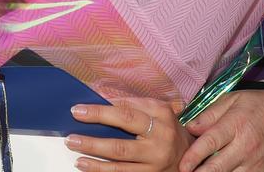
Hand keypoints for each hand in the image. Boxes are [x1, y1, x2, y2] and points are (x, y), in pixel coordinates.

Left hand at [67, 97, 189, 170]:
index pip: (124, 113)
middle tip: (72, 138)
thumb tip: (99, 97)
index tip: (78, 111)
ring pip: (120, 164)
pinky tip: (88, 167)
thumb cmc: (167, 128)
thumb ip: (131, 103)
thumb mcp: (156, 110)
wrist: (192, 154)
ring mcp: (156, 162)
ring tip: (76, 154)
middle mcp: (160, 140)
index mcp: (161, 115)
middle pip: (121, 142)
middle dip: (93, 141)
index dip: (99, 113)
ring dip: (95, 161)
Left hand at [179, 88, 263, 171]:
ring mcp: (256, 163)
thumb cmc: (259, 106)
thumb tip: (189, 127)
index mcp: (236, 124)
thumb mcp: (233, 99)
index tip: (182, 165)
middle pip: (218, 167)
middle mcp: (246, 146)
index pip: (210, 143)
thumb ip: (209, 114)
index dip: (194, 156)